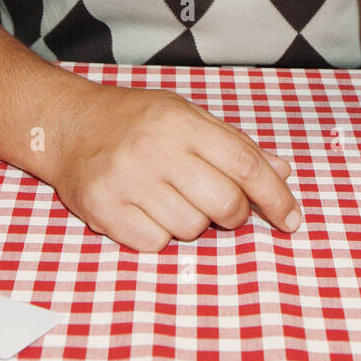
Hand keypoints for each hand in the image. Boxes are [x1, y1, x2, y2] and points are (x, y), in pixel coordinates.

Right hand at [46, 80, 300, 251]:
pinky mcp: (105, 210)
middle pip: (225, 204)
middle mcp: (155, 150)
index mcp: (182, 122)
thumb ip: (235, 144)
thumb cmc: (136, 120)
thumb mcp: (187, 115)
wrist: (68, 125)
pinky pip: (156, 244)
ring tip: (170, 197)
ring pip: (192, 228)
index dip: (276, 196)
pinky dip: (160, 235)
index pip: (245, 165)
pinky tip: (146, 210)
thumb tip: (283, 172)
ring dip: (192, 221)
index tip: (292, 219)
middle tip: (221, 206)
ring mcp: (127, 182)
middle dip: (234, 214)